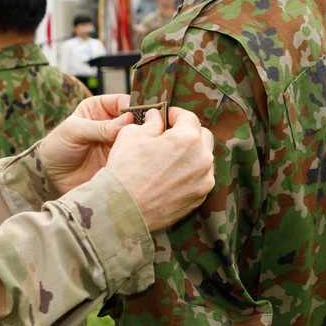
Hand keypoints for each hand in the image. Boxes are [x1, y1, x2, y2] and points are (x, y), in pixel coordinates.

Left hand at [38, 94, 134, 194]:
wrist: (50, 176)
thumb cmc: (57, 147)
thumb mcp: (74, 131)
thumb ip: (100, 127)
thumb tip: (127, 120)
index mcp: (98, 108)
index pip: (122, 101)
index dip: (132, 107)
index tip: (137, 117)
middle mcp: (110, 123)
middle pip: (134, 119)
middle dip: (140, 125)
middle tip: (145, 132)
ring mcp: (115, 142)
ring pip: (136, 137)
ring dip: (140, 141)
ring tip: (142, 146)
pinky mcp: (118, 159)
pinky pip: (132, 155)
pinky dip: (136, 156)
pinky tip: (138, 159)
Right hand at [106, 107, 214, 231]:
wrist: (122, 210)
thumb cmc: (125, 171)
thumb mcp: (132, 135)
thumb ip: (150, 122)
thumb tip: (156, 116)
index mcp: (187, 139)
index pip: (188, 117)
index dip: (174, 114)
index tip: (164, 117)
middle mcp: (202, 159)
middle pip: (202, 136)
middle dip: (187, 132)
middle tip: (168, 136)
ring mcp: (203, 181)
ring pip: (203, 158)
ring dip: (190, 154)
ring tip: (168, 158)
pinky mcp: (198, 198)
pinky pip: (199, 179)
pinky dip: (189, 174)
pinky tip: (170, 176)